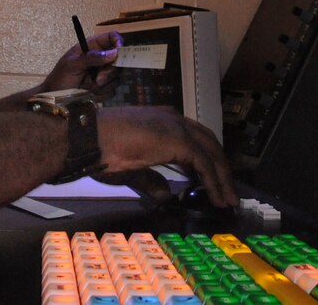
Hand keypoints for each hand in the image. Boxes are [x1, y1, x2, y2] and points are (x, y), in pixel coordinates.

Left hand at [42, 31, 122, 91]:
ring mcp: (104, 72)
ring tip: (90, 86)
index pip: (112, 37)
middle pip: (119, 58)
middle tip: (98, 78)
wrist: (56, 97)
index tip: (119, 52)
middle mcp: (101, 58)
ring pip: (117, 74)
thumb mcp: (73, 64)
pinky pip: (113, 87)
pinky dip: (103, 91)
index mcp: (93, 46)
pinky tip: (91, 92)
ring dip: (105, 82)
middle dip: (110, 70)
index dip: (118, 42)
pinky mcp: (105, 86)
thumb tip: (114, 53)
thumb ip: (92, 57)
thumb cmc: (60, 77)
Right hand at [95, 105, 237, 207]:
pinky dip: (214, 181)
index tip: (212, 182)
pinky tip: (217, 197)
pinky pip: (205, 163)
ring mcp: (178, 127)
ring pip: (212, 153)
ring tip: (227, 199)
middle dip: (221, 169)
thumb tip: (165, 194)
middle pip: (209, 143)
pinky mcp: (179, 140)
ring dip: (222, 177)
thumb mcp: (131, 169)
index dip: (206, 160)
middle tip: (227, 192)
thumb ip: (150, 179)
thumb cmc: (102, 150)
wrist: (90, 138)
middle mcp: (174, 119)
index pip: (194, 139)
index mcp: (162, 121)